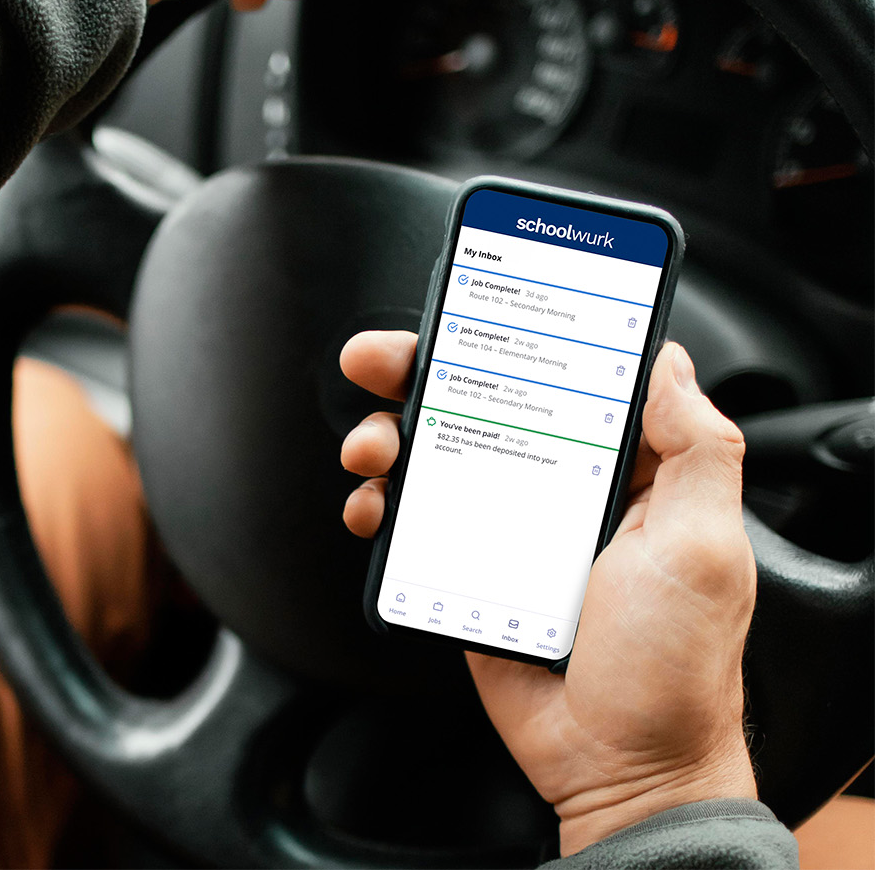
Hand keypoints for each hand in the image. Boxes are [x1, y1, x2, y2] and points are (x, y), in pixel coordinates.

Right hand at [339, 333, 757, 855]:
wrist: (616, 766)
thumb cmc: (672, 669)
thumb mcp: (705, 548)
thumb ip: (698, 447)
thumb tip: (669, 363)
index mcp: (626, 473)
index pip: (565, 381)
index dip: (517, 339)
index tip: (470, 309)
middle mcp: (562, 491)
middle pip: (480, 406)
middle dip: (420, 373)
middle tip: (379, 361)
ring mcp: (509, 530)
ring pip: (433, 457)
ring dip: (386, 437)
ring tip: (371, 449)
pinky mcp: (467, 570)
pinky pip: (411, 523)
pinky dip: (379, 507)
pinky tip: (372, 507)